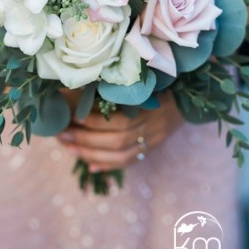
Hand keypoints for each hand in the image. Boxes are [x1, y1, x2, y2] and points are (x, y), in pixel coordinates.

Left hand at [55, 91, 183, 171]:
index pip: (121, 121)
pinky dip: (107, 165)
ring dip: (92, 155)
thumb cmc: (156, 86)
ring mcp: (153, 141)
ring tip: (70, 149)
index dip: (95, 121)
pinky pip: (129, 162)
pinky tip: (89, 166)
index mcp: (150, 108)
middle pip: (118, 141)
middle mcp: (152, 128)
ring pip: (121, 156)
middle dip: (86, 140)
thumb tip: (72, 88)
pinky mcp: (151, 150)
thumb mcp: (139, 83)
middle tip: (63, 135)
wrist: (185, 101)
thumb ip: (112, 88)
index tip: (72, 117)